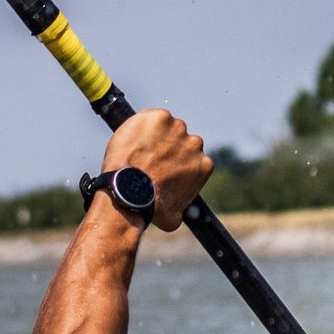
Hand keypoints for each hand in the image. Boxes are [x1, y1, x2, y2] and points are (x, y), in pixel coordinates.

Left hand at [98, 108, 210, 231]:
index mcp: (204, 164)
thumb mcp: (174, 216)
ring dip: (156, 135)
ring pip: (166, 128)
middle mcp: (195, 144)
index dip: (178, 162)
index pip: (193, 158)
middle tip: (150, 158)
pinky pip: (151, 117)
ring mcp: (177, 128)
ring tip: (138, 149)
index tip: (164, 166)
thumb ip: (181, 207)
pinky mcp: (158, 117)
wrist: (129, 190)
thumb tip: (179, 212)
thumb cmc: (150, 206)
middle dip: (169, 148)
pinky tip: (134, 139)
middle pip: (182, 140)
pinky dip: (143, 125)